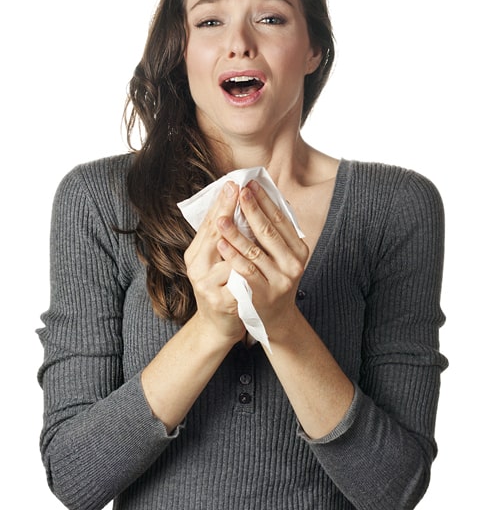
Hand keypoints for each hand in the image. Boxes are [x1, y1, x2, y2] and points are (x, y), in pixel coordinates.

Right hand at [184, 181, 245, 343]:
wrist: (218, 327)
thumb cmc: (223, 287)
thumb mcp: (217, 261)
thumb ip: (224, 237)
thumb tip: (240, 203)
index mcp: (194, 254)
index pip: (208, 224)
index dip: (221, 203)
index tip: (233, 182)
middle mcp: (196, 268)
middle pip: (215, 234)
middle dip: (231, 211)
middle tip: (243, 190)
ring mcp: (207, 286)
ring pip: (227, 256)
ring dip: (242, 235)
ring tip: (254, 213)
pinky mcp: (222, 302)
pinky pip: (239, 281)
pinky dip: (249, 267)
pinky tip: (260, 252)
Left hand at [216, 180, 308, 339]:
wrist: (275, 319)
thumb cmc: (274, 280)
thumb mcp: (281, 256)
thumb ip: (275, 232)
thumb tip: (262, 196)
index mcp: (299, 250)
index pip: (281, 219)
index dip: (265, 200)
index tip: (250, 183)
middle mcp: (293, 264)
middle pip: (268, 231)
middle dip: (250, 209)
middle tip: (237, 190)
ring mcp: (280, 280)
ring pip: (255, 251)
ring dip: (236, 232)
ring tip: (221, 216)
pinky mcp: (264, 295)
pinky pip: (246, 271)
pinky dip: (232, 256)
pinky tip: (221, 243)